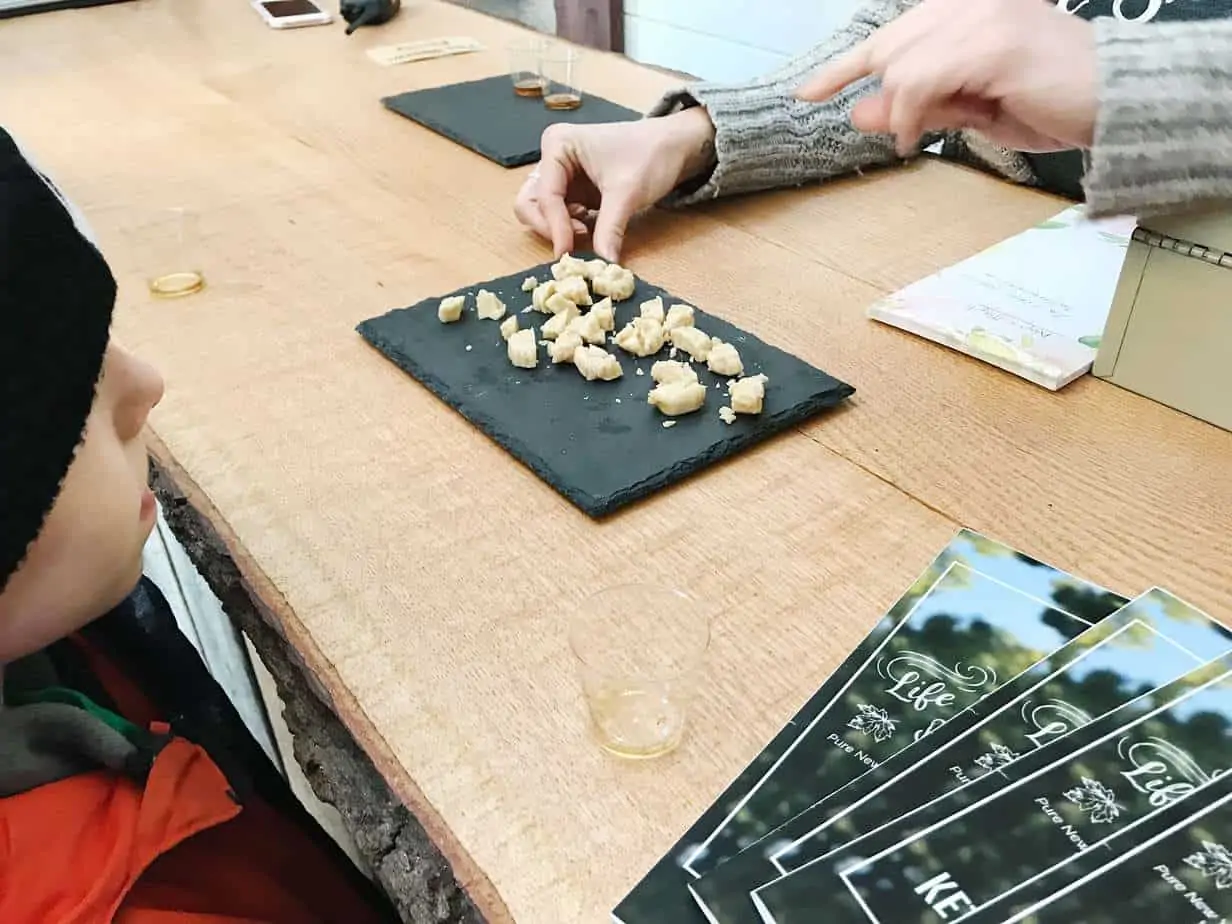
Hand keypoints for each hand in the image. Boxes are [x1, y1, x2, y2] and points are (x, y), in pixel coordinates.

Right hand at [514, 106, 716, 260]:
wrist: (675, 146)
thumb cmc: (651, 155)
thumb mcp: (627, 194)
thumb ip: (609, 229)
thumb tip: (603, 266)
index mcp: (558, 144)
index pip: (545, 194)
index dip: (554, 226)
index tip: (566, 254)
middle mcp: (552, 157)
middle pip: (530, 203)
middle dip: (548, 227)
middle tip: (572, 245)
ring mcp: (561, 175)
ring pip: (541, 212)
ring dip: (558, 229)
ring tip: (587, 233)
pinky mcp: (573, 190)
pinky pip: (559, 216)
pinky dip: (569, 229)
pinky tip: (591, 230)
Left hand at [796, 0, 1097, 155]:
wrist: (1116, 101)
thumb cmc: (1049, 103)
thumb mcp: (971, 110)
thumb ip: (919, 105)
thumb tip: (859, 112)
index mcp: (966, 10)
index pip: (892, 33)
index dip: (844, 65)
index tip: (807, 92)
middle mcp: (969, 4)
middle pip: (887, 46)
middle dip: (869, 87)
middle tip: (869, 120)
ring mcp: (981, 18)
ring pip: (900, 67)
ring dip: (899, 111)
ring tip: (916, 135)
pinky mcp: (991, 44)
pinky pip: (920, 83)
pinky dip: (910, 117)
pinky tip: (918, 138)